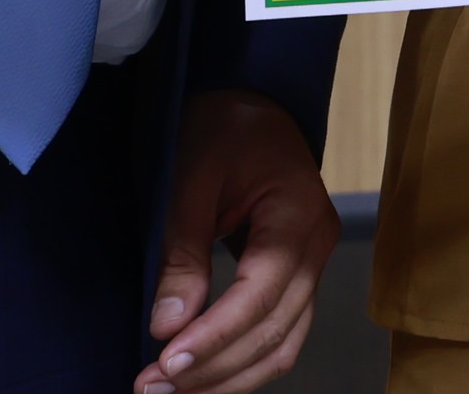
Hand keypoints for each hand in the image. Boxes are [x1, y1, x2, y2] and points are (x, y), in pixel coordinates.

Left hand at [140, 89, 340, 393]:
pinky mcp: (296, 278)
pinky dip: (241, 364)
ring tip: (169, 393)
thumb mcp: (191, 176)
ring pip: (283, 346)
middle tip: (151, 389)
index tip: (164, 363)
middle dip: (213, 369)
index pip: (260, 295)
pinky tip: (201, 377)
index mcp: (298, 215)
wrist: (251, 103)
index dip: (214, 336)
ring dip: (228, 377)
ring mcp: (313, 265)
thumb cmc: (221, 127)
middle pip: (274, 332)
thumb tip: (167, 325)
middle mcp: (317, 247)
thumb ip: (183, 251)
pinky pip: (279, 335)